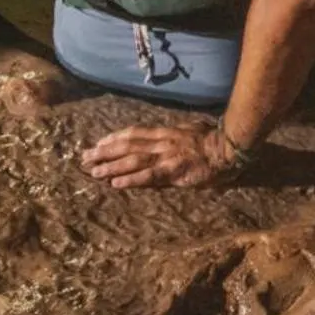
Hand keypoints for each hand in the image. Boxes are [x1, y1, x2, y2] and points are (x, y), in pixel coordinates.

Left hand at [80, 124, 237, 188]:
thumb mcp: (189, 131)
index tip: (97, 143)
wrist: (229, 148)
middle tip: (84, 158)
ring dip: (111, 166)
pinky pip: (149, 176)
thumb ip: (173, 137)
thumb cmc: (212, 140)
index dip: (113, 139)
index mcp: (165, 133)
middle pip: (127, 146)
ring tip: (93, 171)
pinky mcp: (175, 171)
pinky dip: (131, 179)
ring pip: (133, 160)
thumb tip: (159, 141)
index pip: (134, 134)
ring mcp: (167, 156)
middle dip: (104, 152)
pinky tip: (115, 184)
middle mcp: (162, 143)